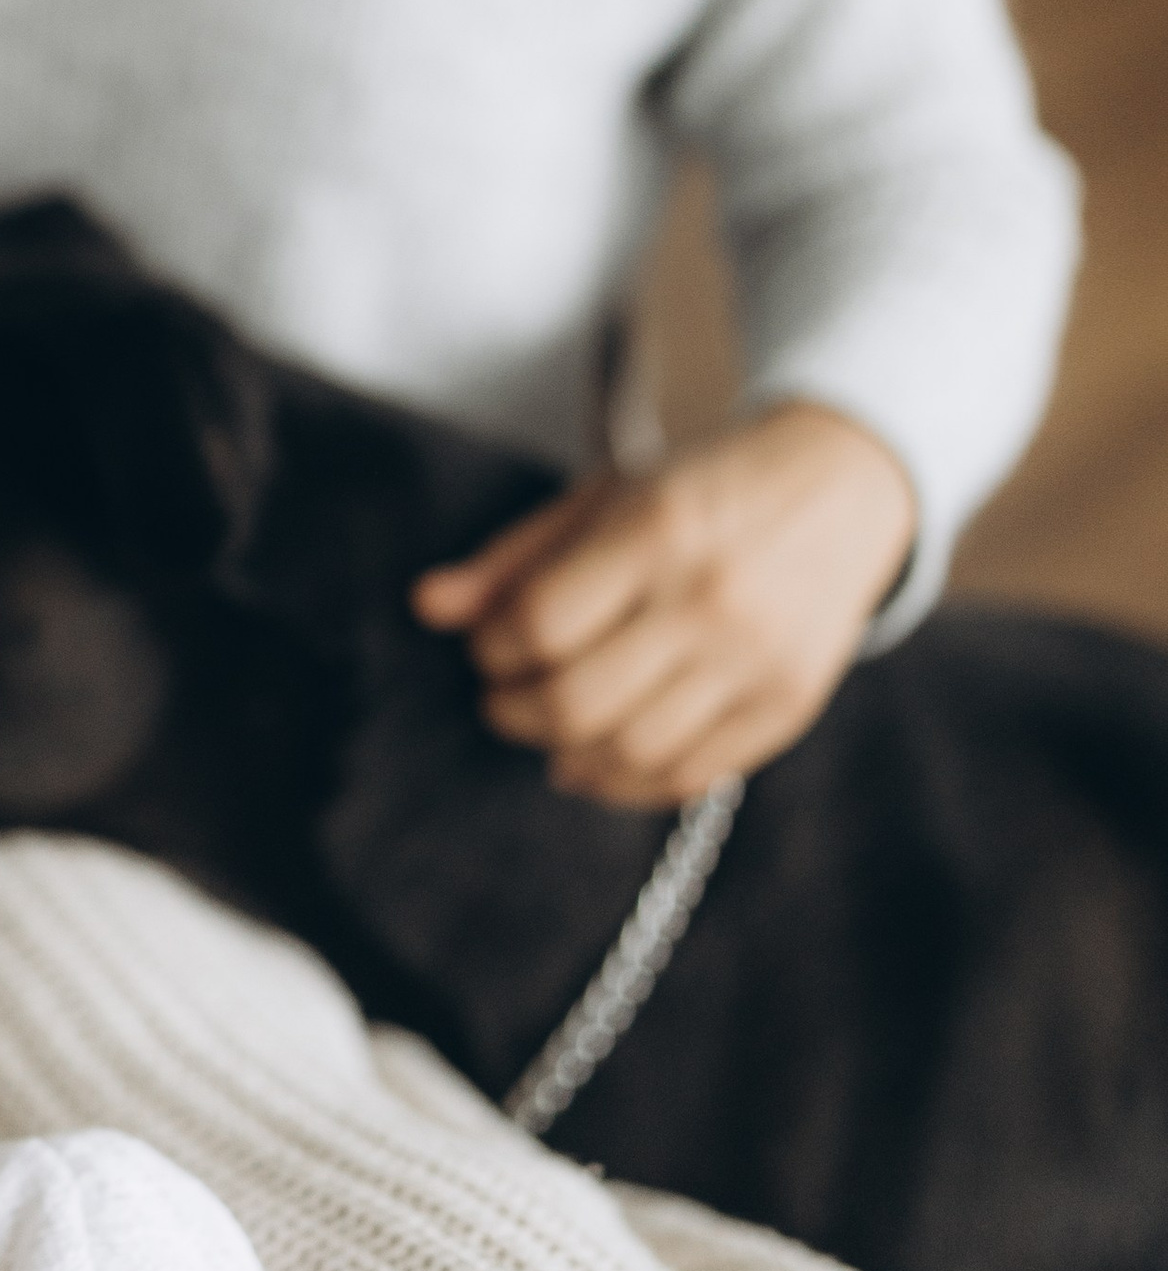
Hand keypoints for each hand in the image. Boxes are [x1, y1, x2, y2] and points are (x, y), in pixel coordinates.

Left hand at [410, 400, 917, 808]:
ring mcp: (757, 660)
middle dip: (515, 711)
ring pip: (631, 750)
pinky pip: (691, 776)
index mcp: (657, 530)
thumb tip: (427, 607)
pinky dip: (627, 782)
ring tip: (548, 727)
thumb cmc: (700, 490)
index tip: (489, 643)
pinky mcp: (789, 706)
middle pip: (578, 700)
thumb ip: (514, 557)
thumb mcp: (604, 498)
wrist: (842, 488)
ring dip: (566, 754)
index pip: (540, 624)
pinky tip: (595, 760)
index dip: (493, 647)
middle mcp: (712, 599)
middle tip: (501, 698)